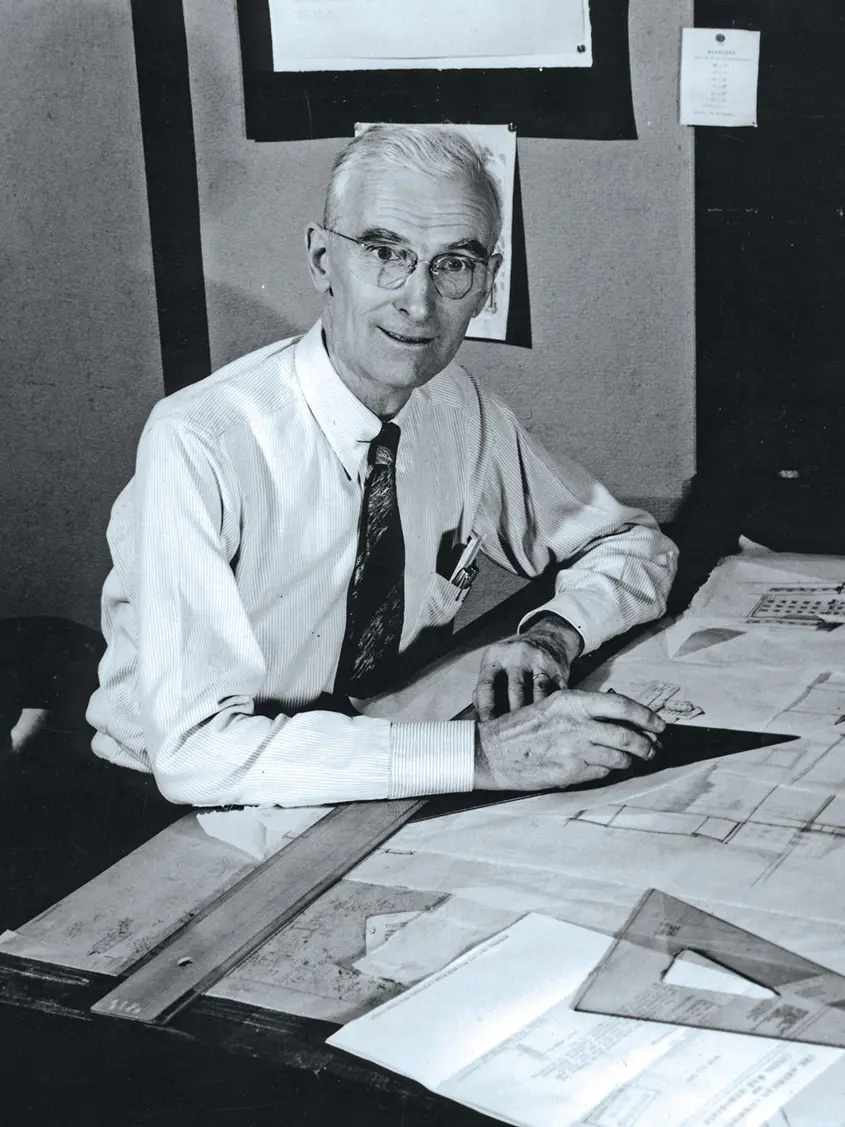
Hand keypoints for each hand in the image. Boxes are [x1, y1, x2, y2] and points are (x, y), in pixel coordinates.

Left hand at [473, 614, 582, 720]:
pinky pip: (556, 691)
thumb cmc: (514, 661)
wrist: (547, 639)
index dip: (486, 709)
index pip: (486, 685)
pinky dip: (552, 707)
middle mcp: (517, 655)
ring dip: (535, 713)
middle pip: (515, 690)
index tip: (487, 727)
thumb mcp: (495, 666)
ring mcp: (539, 659)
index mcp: (495, 657)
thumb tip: (479, 720)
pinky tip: (550, 721)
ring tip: (531, 731)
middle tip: (512, 734)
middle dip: (514, 715)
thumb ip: (484, 690)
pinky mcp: (558, 668)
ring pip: (538, 691)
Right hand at [474, 689, 663, 791]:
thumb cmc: (520, 728)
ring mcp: (574, 750)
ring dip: (631, 761)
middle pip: (627, 736)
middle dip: (647, 744)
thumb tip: (617, 716)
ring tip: (633, 761)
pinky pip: (601, 773)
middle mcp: (576, 724)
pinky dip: (609, 772)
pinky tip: (607, 768)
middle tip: (654, 748)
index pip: (622, 706)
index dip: (647, 716)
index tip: (659, 724)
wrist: (492, 752)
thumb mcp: (551, 706)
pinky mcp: (569, 772)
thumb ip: (582, 710)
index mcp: (571, 701)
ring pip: (619, 758)